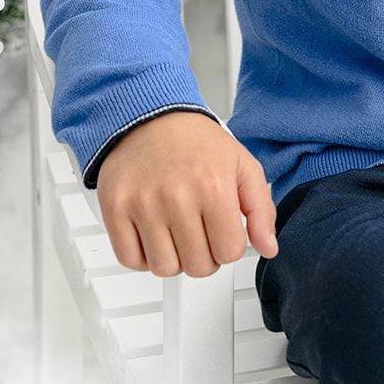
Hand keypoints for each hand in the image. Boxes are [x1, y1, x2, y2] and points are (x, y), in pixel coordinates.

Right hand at [95, 110, 277, 277]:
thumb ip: (261, 210)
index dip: (228, 246)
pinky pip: (130, 260)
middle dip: (204, 255)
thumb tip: (268, 248)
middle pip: (198, 266)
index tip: (222, 231)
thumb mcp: (243, 166)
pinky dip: (143, 257)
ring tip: (176, 233)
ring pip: (164, 268)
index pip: (229, 252)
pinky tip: (153, 235)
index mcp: (214, 186)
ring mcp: (143, 204)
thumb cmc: (197, 142)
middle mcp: (177, 196)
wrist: (151, 115)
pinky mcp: (115, 208)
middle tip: (199, 233)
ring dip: (174, 258)